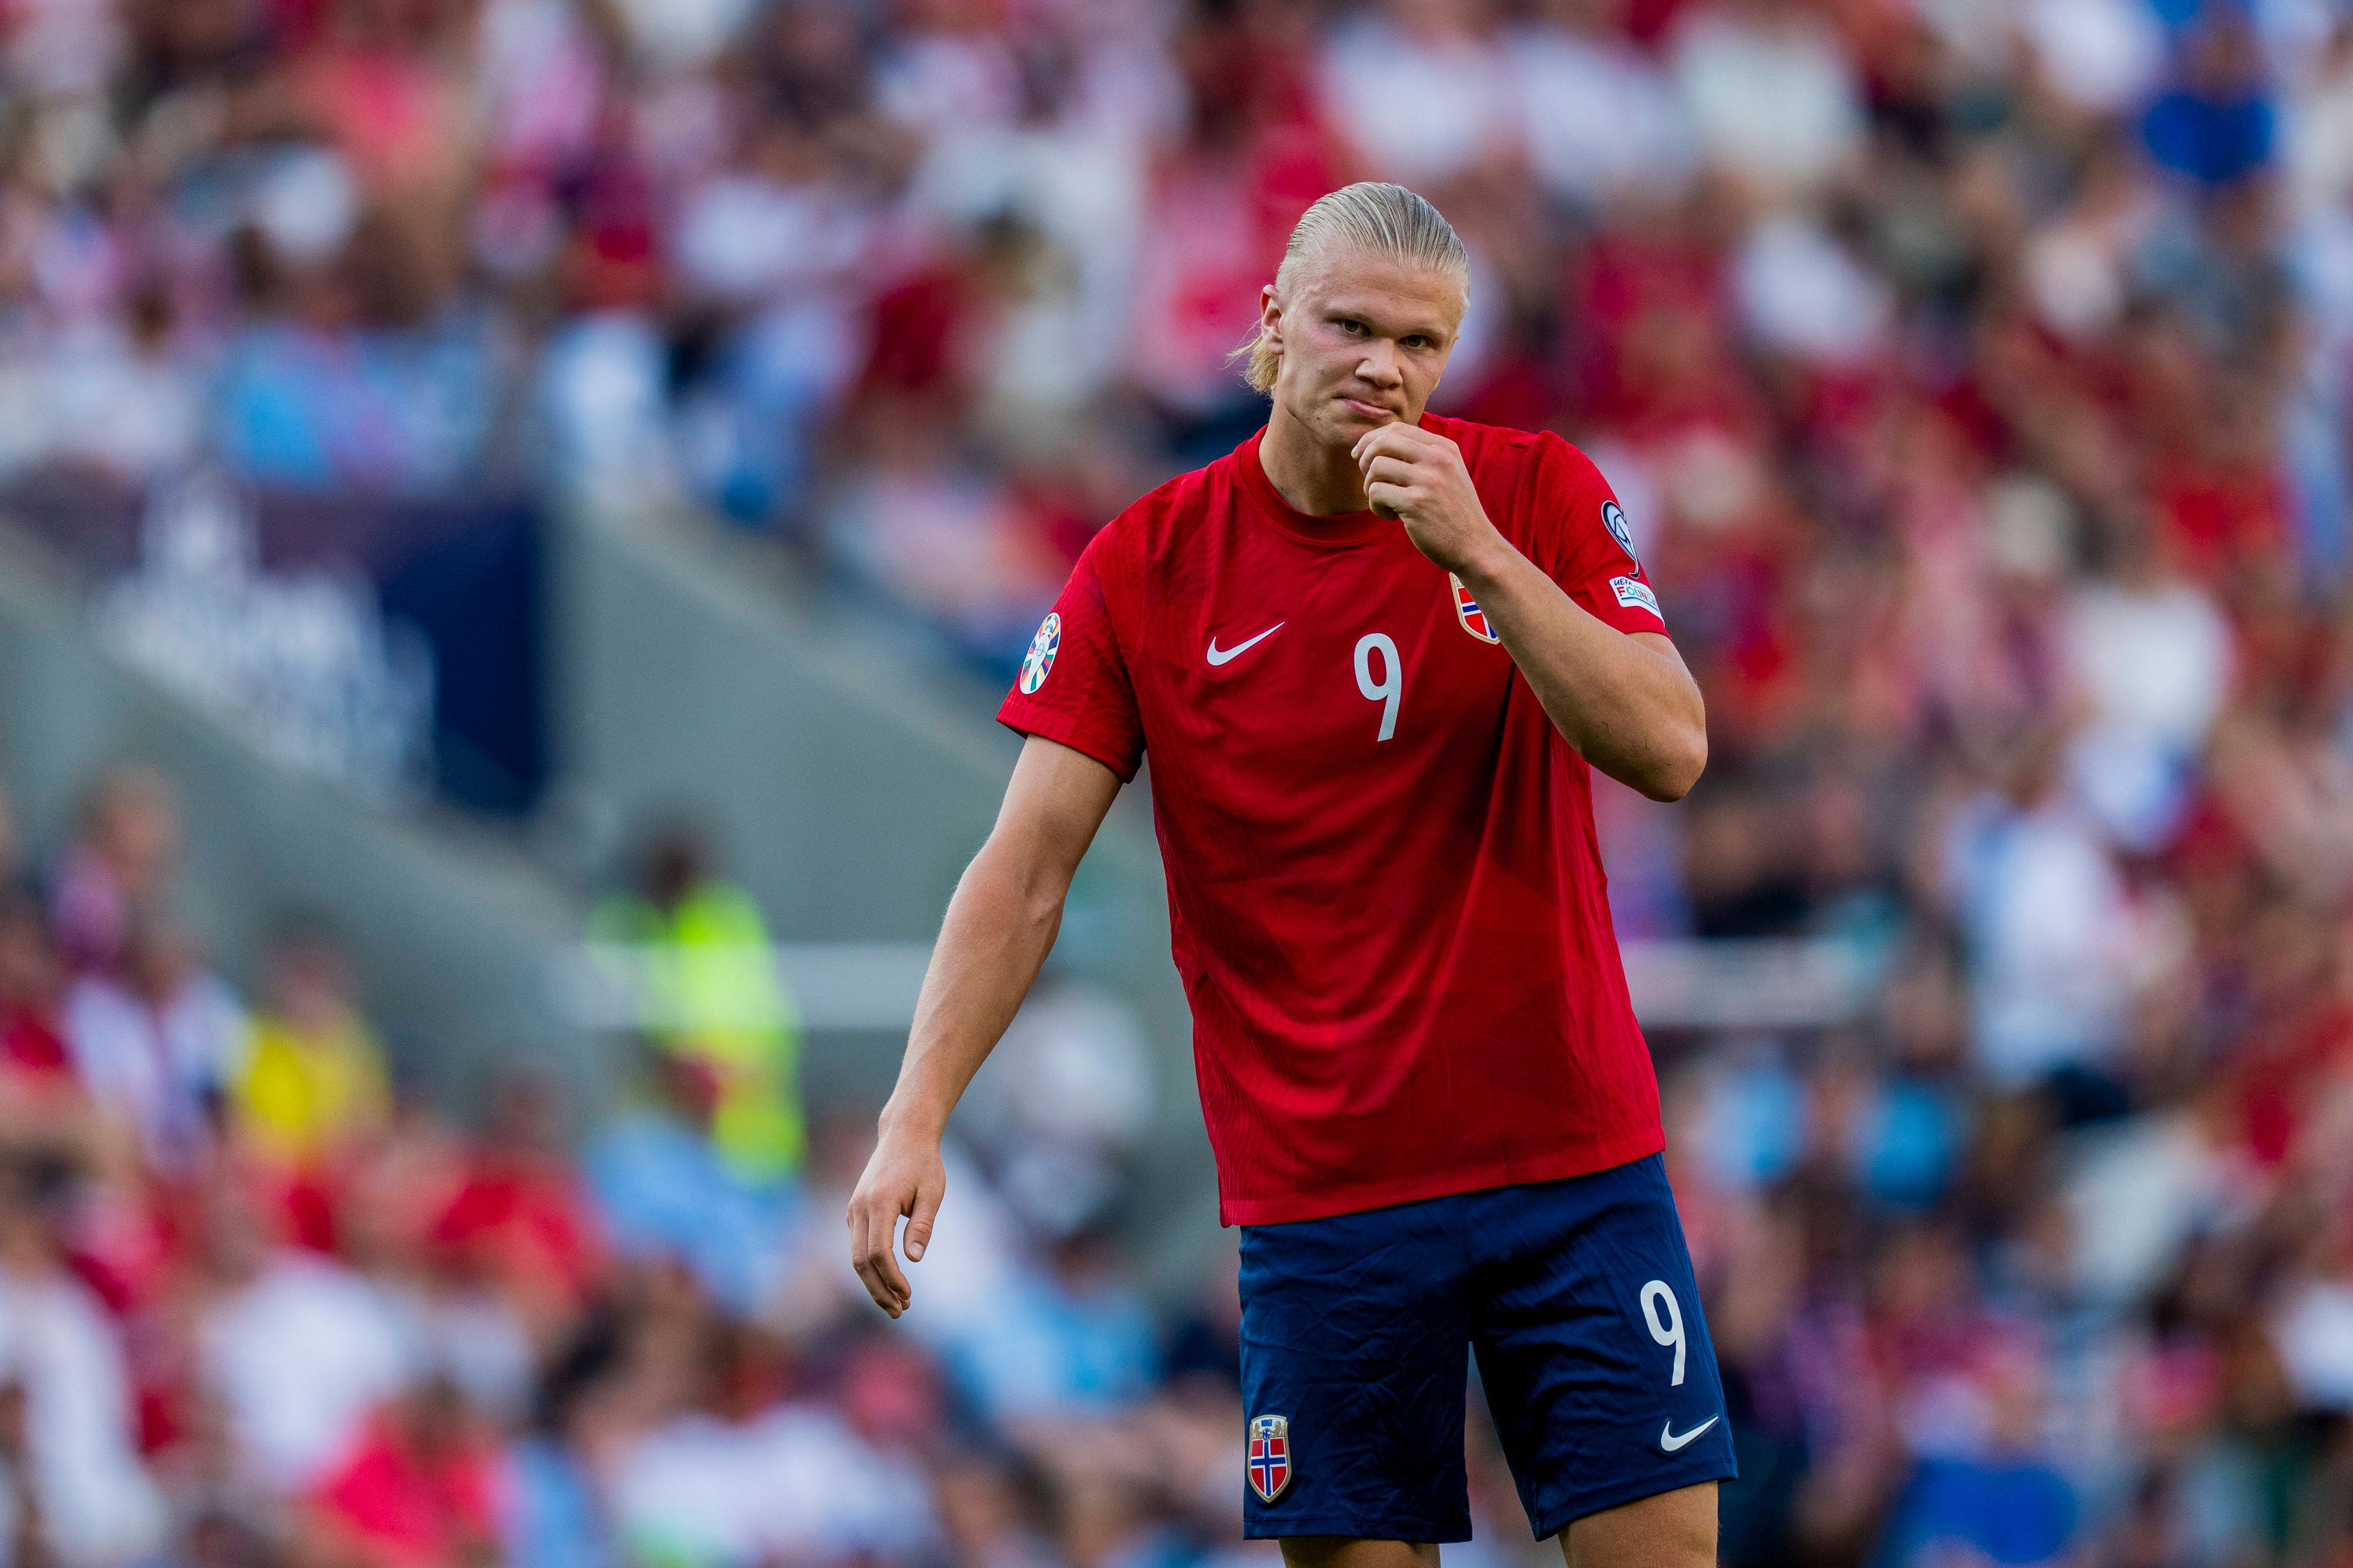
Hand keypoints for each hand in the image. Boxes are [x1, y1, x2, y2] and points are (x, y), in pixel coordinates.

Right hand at [845, 1123, 945, 1317]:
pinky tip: (888, 1280)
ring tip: (896, 1302)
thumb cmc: (924, 1163)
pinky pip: (857, 1245)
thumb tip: (913, 1260)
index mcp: (879, 1203)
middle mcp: (860, 1208)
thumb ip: (922, 1225)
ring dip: (874, 1282)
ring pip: (856, 1256)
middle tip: (900, 1311)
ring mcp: (853, 1209)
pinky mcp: (855, 1211)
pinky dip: (870, 1266)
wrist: (904, 1135)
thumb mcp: (932, 1193)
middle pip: (860, 1261)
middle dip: (879, 1290)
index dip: (891, 1279)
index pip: (878, 1253)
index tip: (908, 1295)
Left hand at [1352, 423, 1504, 578]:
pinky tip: (1391, 516)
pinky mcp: (1415, 503)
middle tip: (1369, 480)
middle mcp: (1437, 459)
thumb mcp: (1448, 473)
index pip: (1397, 428)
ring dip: (1370, 486)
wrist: (1475, 545)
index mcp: (1444, 448)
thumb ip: (1423, 456)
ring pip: (1375, 467)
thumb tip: (1378, 443)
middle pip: (1383, 441)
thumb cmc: (1454, 512)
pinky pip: (1376, 493)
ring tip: (1385, 502)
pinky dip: (1376, 506)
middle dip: (1365, 459)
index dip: (1371, 439)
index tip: (1360, 454)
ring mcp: (1427, 480)